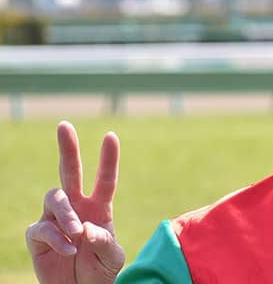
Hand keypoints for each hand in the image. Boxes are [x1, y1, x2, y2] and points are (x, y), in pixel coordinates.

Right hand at [26, 121, 124, 283]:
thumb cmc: (100, 271)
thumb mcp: (112, 257)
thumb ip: (105, 242)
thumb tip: (86, 227)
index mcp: (99, 207)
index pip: (105, 179)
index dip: (108, 158)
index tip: (110, 135)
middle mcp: (76, 207)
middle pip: (70, 172)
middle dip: (68, 148)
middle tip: (64, 125)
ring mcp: (55, 219)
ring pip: (55, 198)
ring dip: (66, 214)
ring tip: (76, 232)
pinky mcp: (38, 236)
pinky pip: (42, 228)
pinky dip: (57, 238)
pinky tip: (70, 249)